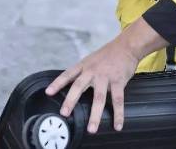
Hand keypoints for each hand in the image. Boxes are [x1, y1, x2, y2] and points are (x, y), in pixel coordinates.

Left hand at [45, 18, 166, 133]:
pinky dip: (118, 114)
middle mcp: (92, 71)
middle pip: (79, 86)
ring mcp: (105, 76)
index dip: (57, 83)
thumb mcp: (90, 60)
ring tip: (91, 129)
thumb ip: (82, 72)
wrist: (126, 46)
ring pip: (98, 97)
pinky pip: (118, 100)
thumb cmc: (108, 55)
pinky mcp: (118, 81)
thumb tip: (72, 87)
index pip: (67, 74)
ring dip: (95, 115)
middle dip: (71, 100)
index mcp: (84, 65)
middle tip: (64, 113)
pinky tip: (117, 125)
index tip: (48, 92)